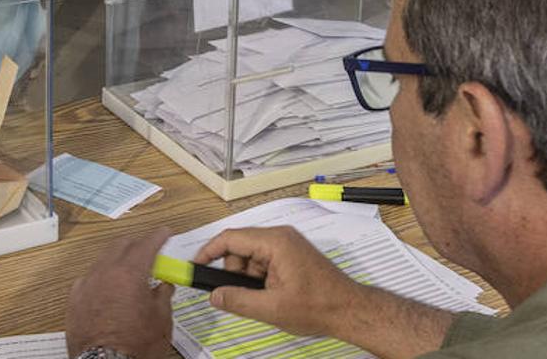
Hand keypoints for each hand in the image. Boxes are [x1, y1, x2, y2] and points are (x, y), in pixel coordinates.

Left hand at [65, 230, 175, 358]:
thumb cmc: (133, 346)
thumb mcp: (161, 319)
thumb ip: (163, 295)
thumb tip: (164, 286)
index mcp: (129, 273)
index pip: (147, 243)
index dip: (159, 235)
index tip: (165, 232)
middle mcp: (105, 273)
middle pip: (121, 245)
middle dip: (137, 243)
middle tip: (149, 249)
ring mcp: (87, 285)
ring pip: (103, 260)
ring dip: (118, 259)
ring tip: (130, 270)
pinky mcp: (75, 299)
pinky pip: (89, 278)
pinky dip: (102, 277)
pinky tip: (109, 287)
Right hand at [192, 226, 361, 339]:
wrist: (350, 310)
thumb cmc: (322, 305)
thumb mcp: (272, 308)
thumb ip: (238, 300)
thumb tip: (216, 295)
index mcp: (275, 242)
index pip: (230, 238)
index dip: (209, 252)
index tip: (197, 265)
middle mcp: (281, 237)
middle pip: (240, 248)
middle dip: (234, 273)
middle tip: (239, 296)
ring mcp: (288, 245)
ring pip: (251, 258)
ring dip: (249, 279)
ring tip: (264, 300)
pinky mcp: (292, 256)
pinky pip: (264, 263)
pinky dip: (261, 280)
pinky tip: (271, 296)